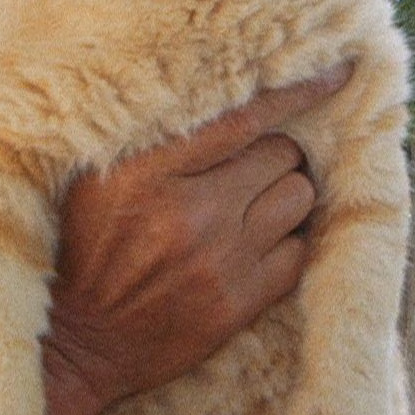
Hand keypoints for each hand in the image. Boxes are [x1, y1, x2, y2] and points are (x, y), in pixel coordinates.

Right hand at [39, 65, 350, 414]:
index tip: (338, 72)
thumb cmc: (84, 249)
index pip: (242, 118)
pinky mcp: (238, 302)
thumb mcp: (95, 179)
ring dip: (286, 194)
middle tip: (253, 166)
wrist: (77, 342)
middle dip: (275, 155)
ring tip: (258, 203)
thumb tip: (216, 92)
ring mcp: (219, 258)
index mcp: (147, 171)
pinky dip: (288, 242)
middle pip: (281, 154)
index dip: (297, 92)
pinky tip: (261, 243)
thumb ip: (150, 136)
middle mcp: (190, 211)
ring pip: (298, 198)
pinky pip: (298, 253)